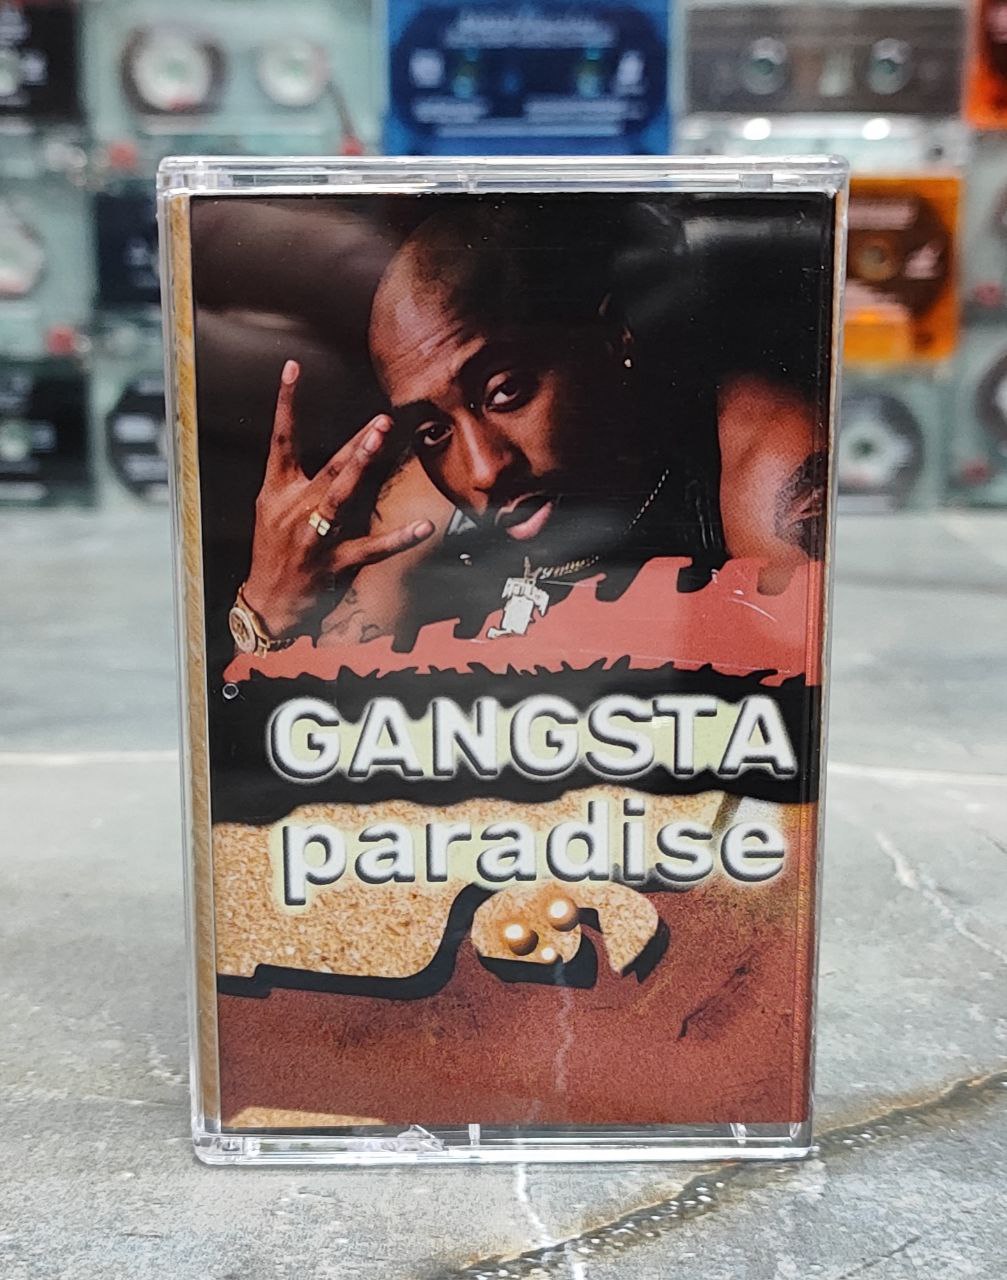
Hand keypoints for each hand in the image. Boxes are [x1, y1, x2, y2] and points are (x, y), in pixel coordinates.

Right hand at [242, 359, 433, 637]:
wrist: (268, 602)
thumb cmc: (274, 551)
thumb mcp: (273, 509)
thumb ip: (300, 479)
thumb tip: (340, 454)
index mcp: (278, 491)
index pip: (281, 439)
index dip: (286, 402)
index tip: (293, 368)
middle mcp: (296, 508)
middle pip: (328, 468)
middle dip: (355, 444)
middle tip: (380, 420)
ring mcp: (315, 536)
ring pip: (342, 497)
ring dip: (362, 468)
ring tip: (382, 442)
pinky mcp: (334, 562)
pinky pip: (372, 548)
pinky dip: (398, 538)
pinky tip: (422, 527)